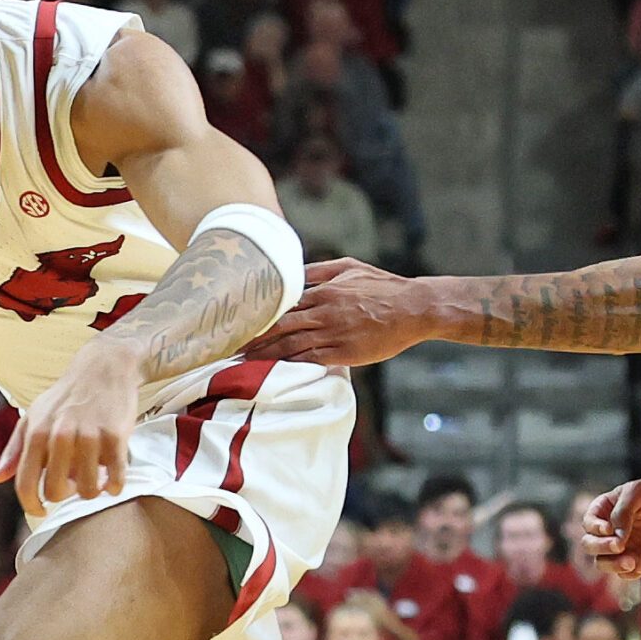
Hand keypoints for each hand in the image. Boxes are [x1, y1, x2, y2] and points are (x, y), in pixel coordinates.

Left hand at [0, 340, 139, 518]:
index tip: (41, 511)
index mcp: (36, 433)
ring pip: (88, 490)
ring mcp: (89, 436)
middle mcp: (60, 435)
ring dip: (92, 491)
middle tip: (72, 484)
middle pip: (57, 492)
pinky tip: (112, 479)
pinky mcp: (115, 436)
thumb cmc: (64, 398)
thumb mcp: (33, 417)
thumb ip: (13, 450)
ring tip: (93, 477)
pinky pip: (114, 479)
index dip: (32, 506)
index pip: (26, 484)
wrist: (103, 367)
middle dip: (65, 495)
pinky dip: (114, 486)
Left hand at [245, 258, 433, 365]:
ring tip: (240, 363)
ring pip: (289, 347)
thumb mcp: (349, 267)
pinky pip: (309, 361)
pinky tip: (271, 372)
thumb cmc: (383, 286)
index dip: (256, 314)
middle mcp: (323, 313)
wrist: (414, 309)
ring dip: (263, 356)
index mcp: (323, 291)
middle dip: (251, 338)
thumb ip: (319, 270)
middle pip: (278, 327)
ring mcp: (333, 335)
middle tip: (226, 346)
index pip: (280, 304)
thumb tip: (293, 271)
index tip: (236, 320)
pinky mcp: (343, 354)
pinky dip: (288, 367)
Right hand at [583, 476, 640, 579]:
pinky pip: (625, 574)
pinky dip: (630, 573)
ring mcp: (622, 547)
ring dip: (613, 566)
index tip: (610, 529)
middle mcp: (609, 531)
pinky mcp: (638, 560)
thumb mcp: (638, 492)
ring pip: (603, 563)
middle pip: (589, 545)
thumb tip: (614, 535)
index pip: (588, 524)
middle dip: (600, 548)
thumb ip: (623, 512)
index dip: (594, 528)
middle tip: (618, 546)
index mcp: (604, 510)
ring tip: (631, 562)